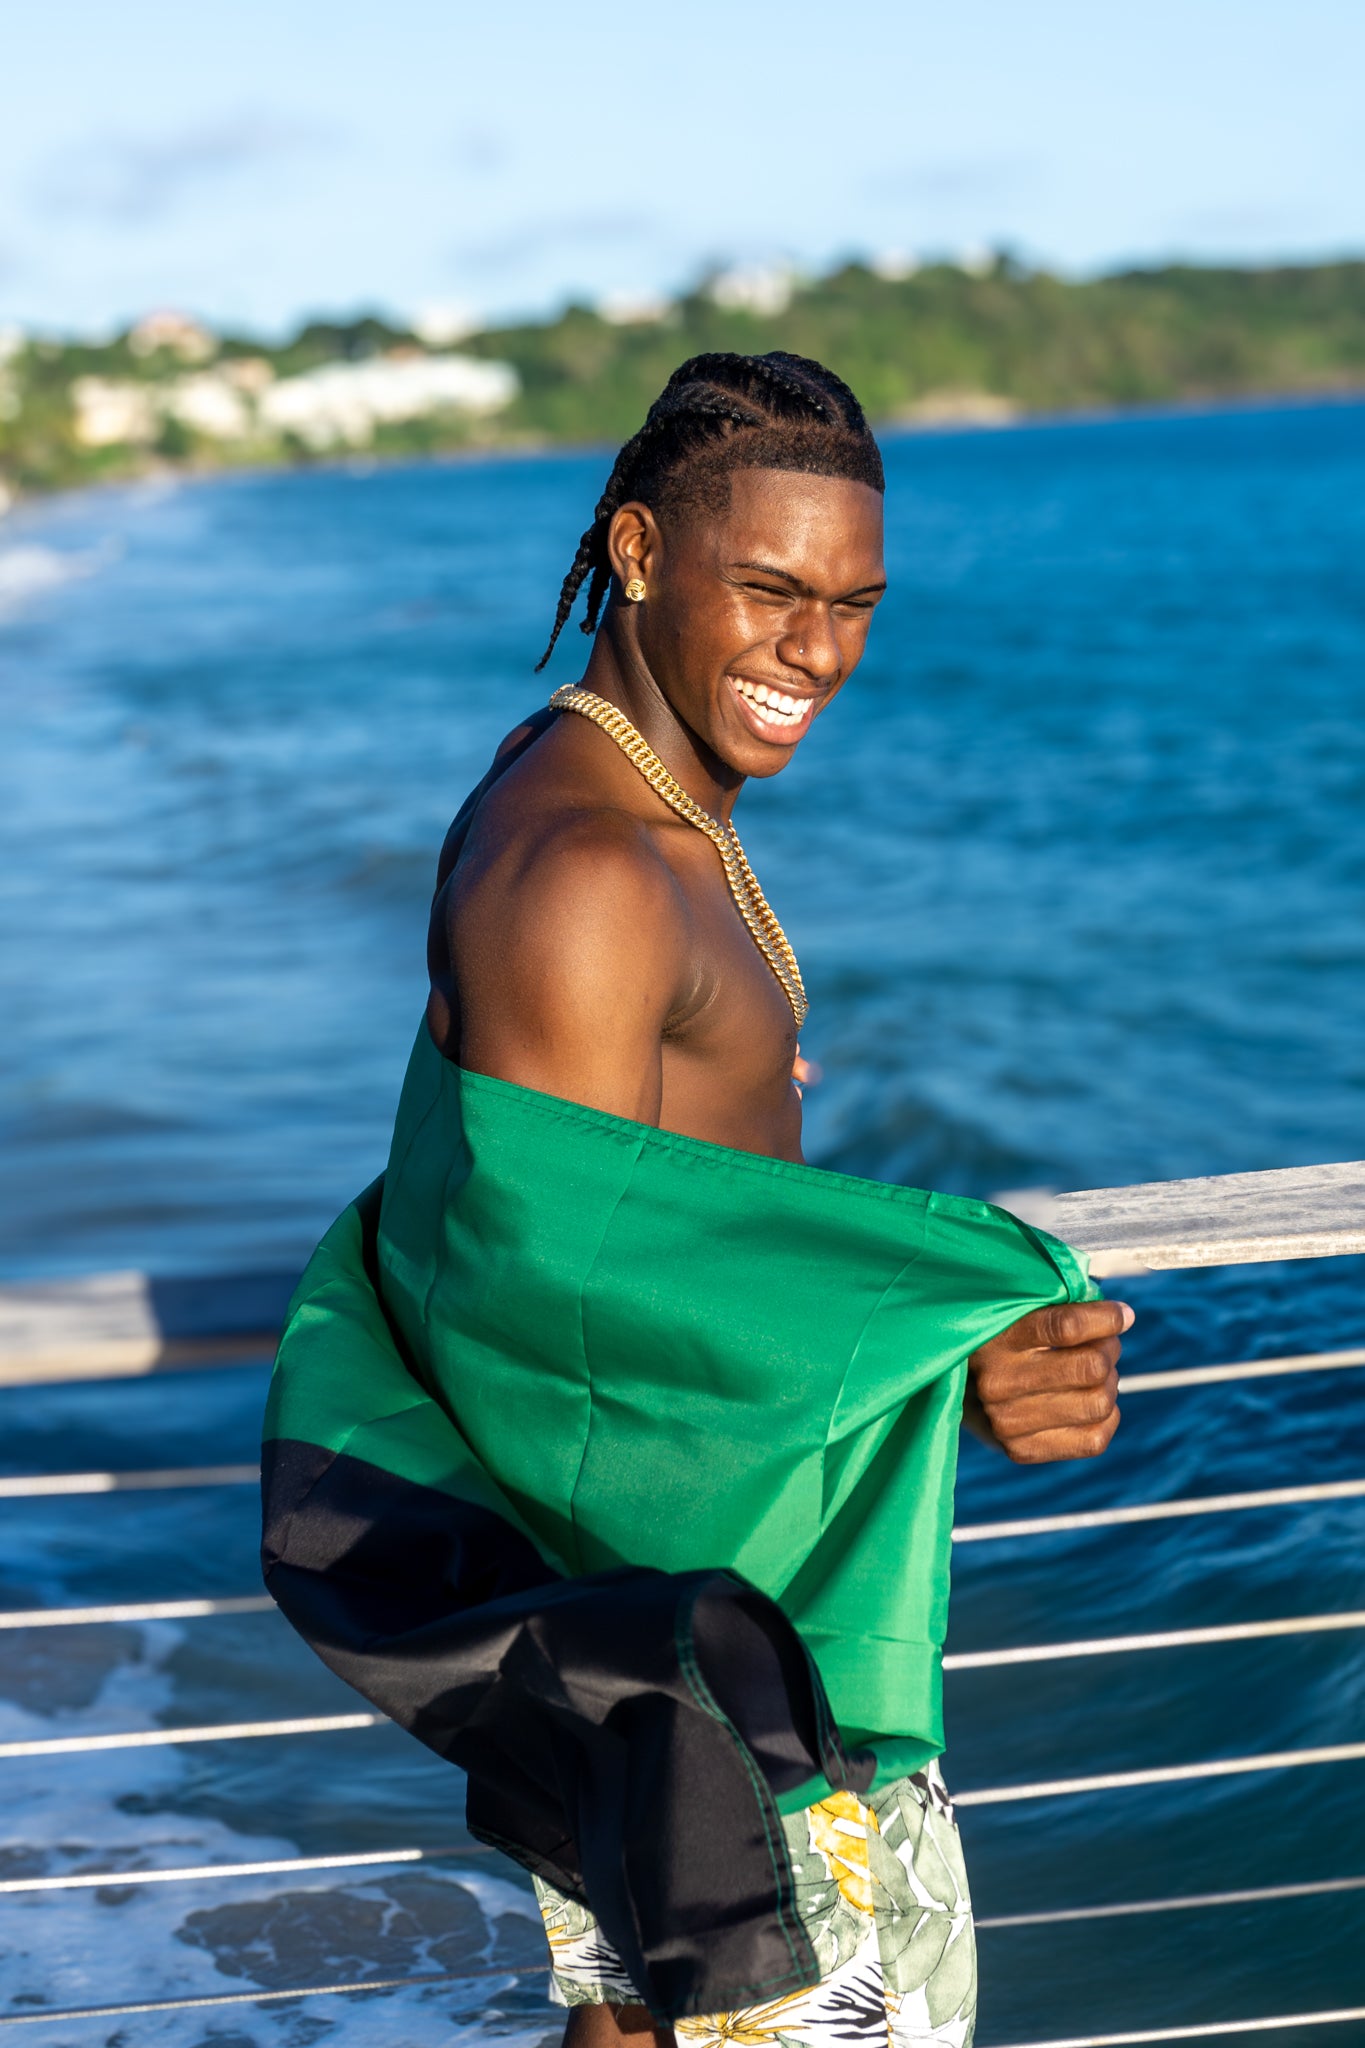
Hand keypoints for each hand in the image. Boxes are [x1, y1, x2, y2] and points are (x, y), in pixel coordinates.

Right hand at [964, 1300, 1131, 1462]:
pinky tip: (1091, 1399)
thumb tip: (1122, 1317)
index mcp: (995, 1339)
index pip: (1066, 1327)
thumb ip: (1060, 1305)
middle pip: (1091, 1368)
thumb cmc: (1000, 1335)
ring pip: (1099, 1403)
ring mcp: (1006, 1423)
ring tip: (1096, 1372)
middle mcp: (996, 1383)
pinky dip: (1107, 1417)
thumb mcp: (1016, 1309)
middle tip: (1103, 1344)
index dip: (1105, 1318)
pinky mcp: (1020, 1450)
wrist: (954, 1386)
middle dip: (1109, 1350)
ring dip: (1109, 1383)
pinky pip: (1094, 1439)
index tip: (1120, 1314)